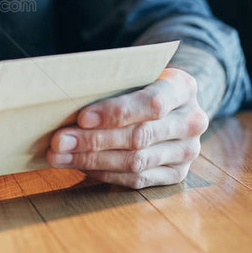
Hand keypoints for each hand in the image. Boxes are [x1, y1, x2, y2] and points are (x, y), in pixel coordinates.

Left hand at [46, 68, 208, 188]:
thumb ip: (111, 84)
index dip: (116, 112)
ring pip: (136, 162)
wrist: (171, 101)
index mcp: (184, 88)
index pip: (151, 103)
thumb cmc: (142, 82)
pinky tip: (79, 165)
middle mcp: (192, 121)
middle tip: (58, 141)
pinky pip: (137, 180)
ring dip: (92, 161)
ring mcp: (188, 151)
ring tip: (59, 156)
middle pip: (140, 136)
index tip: (82, 117)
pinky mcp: (177, 174)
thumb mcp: (135, 73)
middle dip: (94, 140)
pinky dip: (104, 173)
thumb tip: (66, 100)